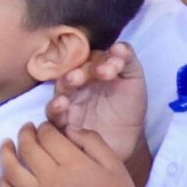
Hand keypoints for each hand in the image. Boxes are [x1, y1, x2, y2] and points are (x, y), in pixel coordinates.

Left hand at [0, 121, 144, 186]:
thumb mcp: (115, 166)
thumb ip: (92, 141)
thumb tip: (69, 130)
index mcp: (74, 165)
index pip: (47, 136)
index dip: (44, 127)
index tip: (46, 127)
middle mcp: (52, 181)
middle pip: (27, 149)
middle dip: (25, 133)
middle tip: (27, 129)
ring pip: (11, 171)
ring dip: (5, 153)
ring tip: (6, 144)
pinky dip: (3, 184)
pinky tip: (4, 175)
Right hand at [45, 43, 147, 161]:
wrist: (128, 140)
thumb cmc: (129, 106)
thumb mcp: (134, 80)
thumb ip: (127, 60)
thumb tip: (118, 46)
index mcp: (93, 70)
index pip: (93, 58)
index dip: (103, 60)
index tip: (116, 68)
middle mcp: (78, 83)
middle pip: (74, 69)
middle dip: (83, 69)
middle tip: (97, 73)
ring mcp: (69, 101)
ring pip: (61, 87)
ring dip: (66, 81)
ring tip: (73, 80)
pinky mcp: (63, 122)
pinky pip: (53, 113)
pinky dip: (54, 107)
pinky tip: (61, 103)